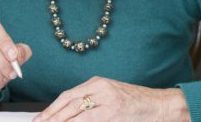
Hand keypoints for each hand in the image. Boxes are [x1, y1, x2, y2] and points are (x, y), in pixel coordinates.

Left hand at [33, 76, 189, 121]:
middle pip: (69, 103)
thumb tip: (69, 115)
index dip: (52, 108)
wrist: (159, 105)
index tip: (41, 118)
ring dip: (61, 121)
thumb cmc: (135, 103)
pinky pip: (89, 120)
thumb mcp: (110, 97)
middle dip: (52, 116)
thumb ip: (91, 103)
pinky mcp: (113, 112)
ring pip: (76, 112)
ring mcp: (107, 101)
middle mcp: (100, 88)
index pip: (68, 95)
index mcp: (97, 83)